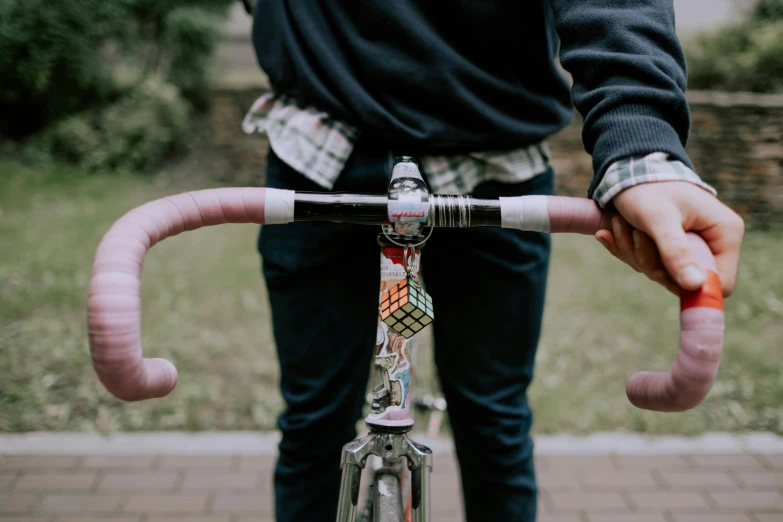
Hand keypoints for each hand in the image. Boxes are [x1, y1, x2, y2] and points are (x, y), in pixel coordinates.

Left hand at [595, 182, 743, 295]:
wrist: (625, 169)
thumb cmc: (646, 188)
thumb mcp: (659, 219)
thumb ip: (676, 252)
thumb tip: (695, 286)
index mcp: (725, 233)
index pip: (721, 282)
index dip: (691, 287)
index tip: (660, 273)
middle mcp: (712, 242)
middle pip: (683, 281)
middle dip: (650, 262)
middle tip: (636, 234)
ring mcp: (689, 246)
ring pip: (660, 273)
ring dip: (633, 252)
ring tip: (621, 223)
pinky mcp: (668, 247)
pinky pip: (646, 263)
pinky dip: (626, 249)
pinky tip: (610, 230)